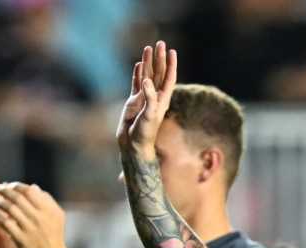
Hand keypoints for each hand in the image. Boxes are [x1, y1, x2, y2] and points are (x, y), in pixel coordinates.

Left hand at [0, 182, 67, 247]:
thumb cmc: (54, 235)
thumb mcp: (57, 216)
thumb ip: (47, 201)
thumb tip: (33, 187)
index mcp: (49, 210)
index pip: (29, 192)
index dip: (17, 186)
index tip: (10, 185)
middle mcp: (40, 218)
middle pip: (18, 198)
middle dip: (5, 191)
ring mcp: (30, 229)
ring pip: (10, 209)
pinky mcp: (21, 240)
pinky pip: (6, 224)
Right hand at [117, 41, 176, 165]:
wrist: (133, 145)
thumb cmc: (144, 133)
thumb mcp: (149, 115)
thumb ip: (149, 97)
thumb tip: (147, 80)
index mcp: (162, 99)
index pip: (168, 78)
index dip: (171, 64)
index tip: (172, 51)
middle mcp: (154, 97)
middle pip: (158, 73)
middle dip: (159, 58)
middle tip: (160, 43)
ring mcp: (144, 98)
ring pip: (146, 76)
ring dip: (148, 63)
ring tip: (148, 49)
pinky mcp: (133, 102)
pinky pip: (136, 84)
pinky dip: (137, 74)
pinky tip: (138, 65)